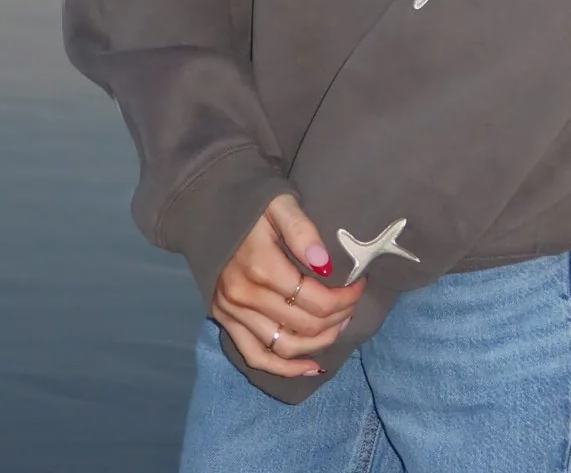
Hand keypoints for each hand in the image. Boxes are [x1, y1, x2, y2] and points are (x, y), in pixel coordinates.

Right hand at [212, 193, 365, 379]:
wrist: (209, 205)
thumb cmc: (250, 201)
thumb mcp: (279, 201)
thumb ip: (302, 230)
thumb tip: (325, 265)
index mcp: (261, 266)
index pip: (316, 299)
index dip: (345, 297)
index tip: (360, 284)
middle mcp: (244, 296)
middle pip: (305, 324)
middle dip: (338, 317)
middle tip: (353, 303)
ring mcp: (232, 312)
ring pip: (285, 346)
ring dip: (319, 342)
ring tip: (340, 327)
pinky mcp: (224, 320)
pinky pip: (255, 356)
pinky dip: (284, 368)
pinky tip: (311, 366)